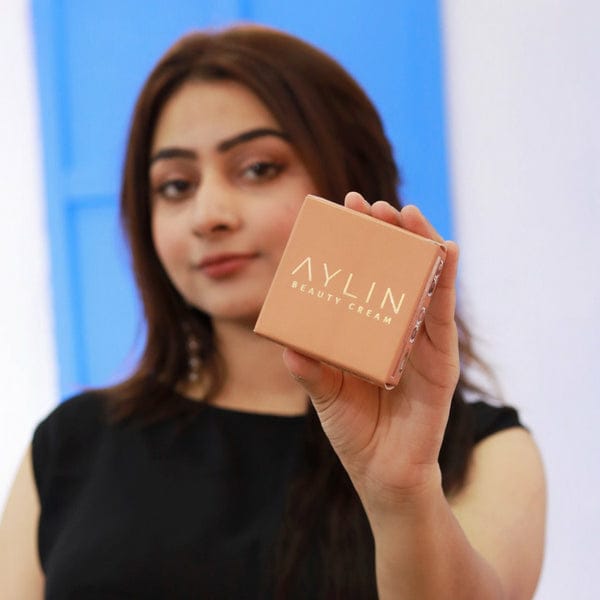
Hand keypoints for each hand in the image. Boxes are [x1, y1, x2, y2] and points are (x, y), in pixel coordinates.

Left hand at [283, 191, 460, 513]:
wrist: (384, 473)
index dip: (354, 244)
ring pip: (422, 281)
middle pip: (393, 270)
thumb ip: (309, 367)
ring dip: (416, 245)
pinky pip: (444, 312)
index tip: (339, 210)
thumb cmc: (355, 430)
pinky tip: (444, 250)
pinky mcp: (441, 358)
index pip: (362, 277)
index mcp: (366, 331)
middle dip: (383, 234)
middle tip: (368, 204)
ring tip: (404, 213)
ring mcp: (421, 340)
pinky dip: (446, 279)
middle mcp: (396, 328)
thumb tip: (284, 340)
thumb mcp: (324, 392)